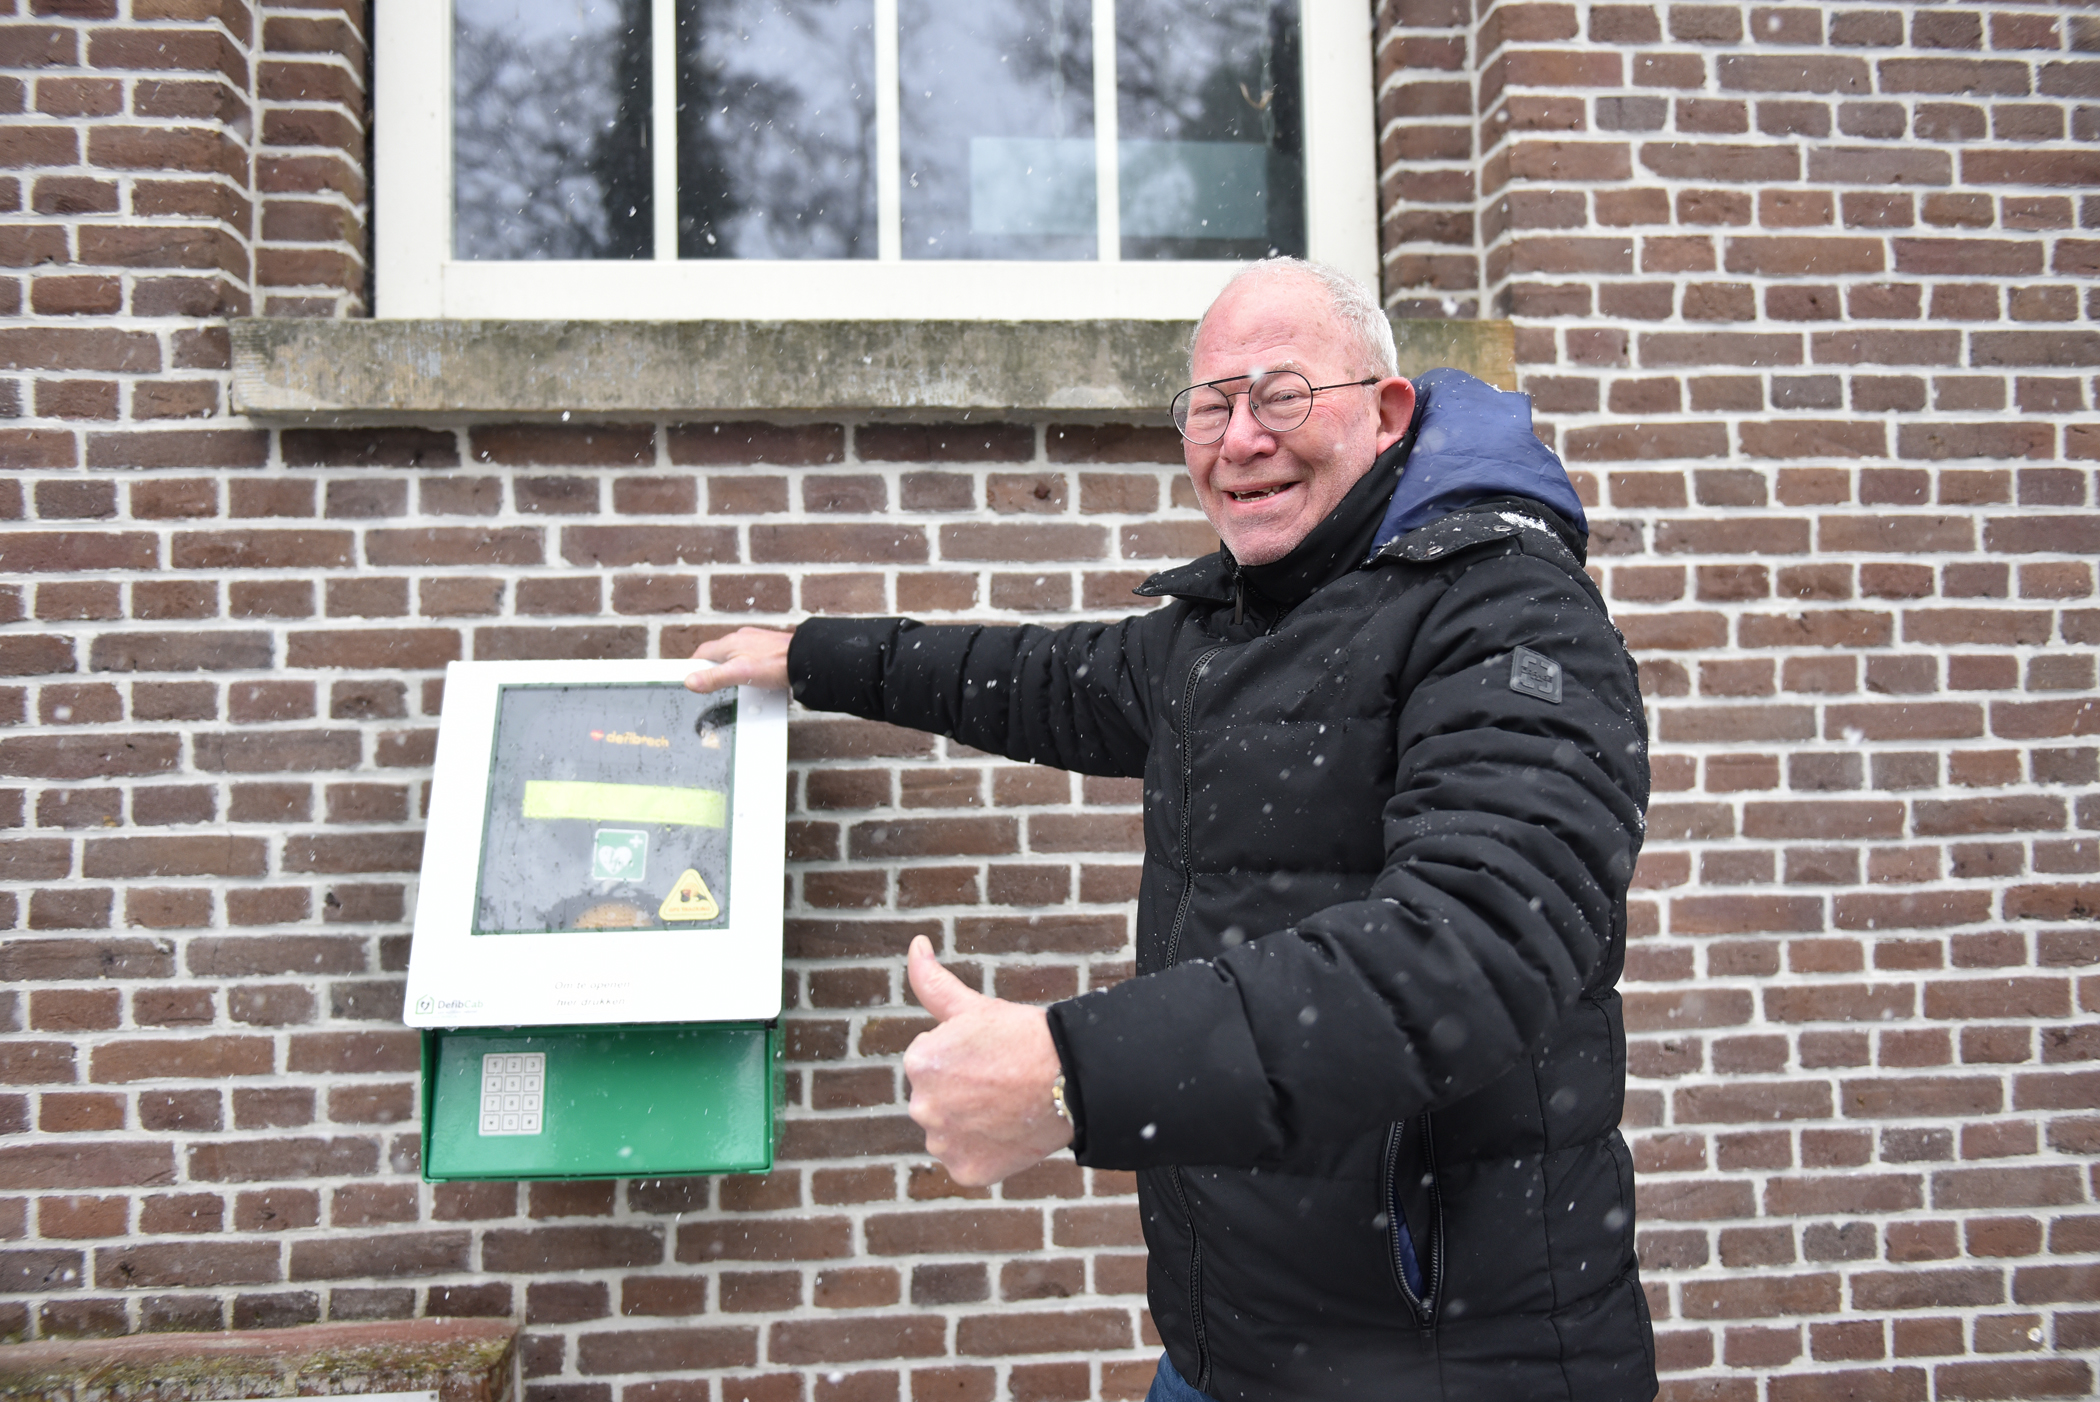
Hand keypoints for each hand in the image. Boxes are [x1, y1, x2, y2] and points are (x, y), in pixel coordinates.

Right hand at [687, 626, 792, 693]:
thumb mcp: (739, 673)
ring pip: (735, 654)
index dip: (694, 666)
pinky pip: (750, 656)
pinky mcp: (769, 648)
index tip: (690, 677)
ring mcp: (756, 642)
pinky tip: (753, 677)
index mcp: (729, 643)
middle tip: (710, 684)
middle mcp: (741, 639)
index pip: (702, 652)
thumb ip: (714, 678)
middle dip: (712, 667)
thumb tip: (690, 681)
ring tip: (732, 683)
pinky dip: (747, 666)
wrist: (805, 659)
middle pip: (718, 653)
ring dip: (730, 667)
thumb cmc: (775, 664)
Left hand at [901, 935, 1073, 1185]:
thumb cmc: (1023, 1037)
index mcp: (918, 1063)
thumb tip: (915, 943)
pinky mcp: (966, 1171)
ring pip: (950, 1132)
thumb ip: (932, 981)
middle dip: (962, 1092)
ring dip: (971, 1124)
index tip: (990, 1057)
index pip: (932, 1065)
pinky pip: (967, 1161)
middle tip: (1001, 1082)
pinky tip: (1007, 1133)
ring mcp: (944, 1143)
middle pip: (938, 1100)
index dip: (964, 1059)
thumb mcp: (973, 1005)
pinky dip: (985, 1152)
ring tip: (1006, 1107)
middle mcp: (921, 1106)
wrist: (1071, 1078)